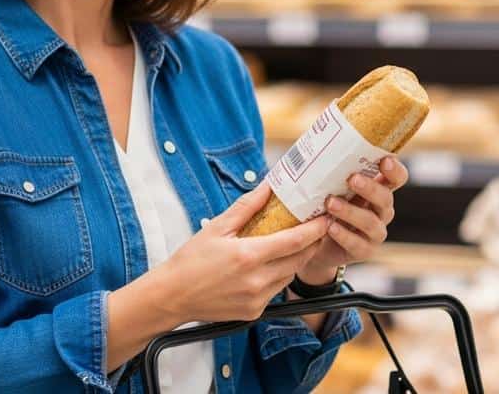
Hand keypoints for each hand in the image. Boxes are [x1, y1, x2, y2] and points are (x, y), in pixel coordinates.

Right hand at [157, 181, 329, 322]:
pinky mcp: (254, 312)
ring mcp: (257, 300)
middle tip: (315, 227)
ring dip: (294, 260)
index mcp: (249, 256)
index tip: (326, 218)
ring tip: (290, 244)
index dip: (315, 229)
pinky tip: (267, 266)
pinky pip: (275, 291)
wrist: (172, 296)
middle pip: (298, 259)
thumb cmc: (191, 261)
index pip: (295, 241)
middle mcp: (257, 281)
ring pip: (289, 276)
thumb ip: (247, 206)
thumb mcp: (218, 227)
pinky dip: (277, 276)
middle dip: (310, 243)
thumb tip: (267, 186)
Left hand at [297, 156, 408, 284]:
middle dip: (370, 188)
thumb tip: (318, 141)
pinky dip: (344, 235)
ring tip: (331, 203)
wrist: (316, 242)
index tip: (384, 160)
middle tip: (352, 179)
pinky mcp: (364, 251)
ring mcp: (375, 232)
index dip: (395, 169)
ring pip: (371, 222)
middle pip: (386, 198)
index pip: (397, 178)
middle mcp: (381, 210)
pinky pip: (358, 244)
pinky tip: (330, 227)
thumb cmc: (326, 206)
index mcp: (378, 190)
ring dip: (351, 211)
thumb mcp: (331, 186)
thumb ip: (334, 170)